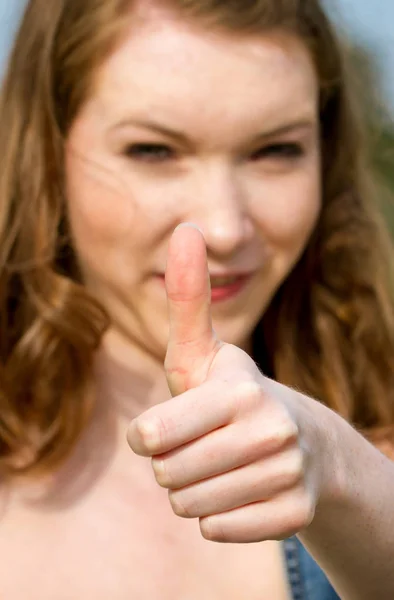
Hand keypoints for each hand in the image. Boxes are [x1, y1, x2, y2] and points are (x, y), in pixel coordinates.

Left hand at [127, 223, 330, 542]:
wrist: (301, 439)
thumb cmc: (231, 394)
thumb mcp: (203, 351)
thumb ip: (189, 296)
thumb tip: (186, 229)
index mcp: (240, 390)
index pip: (153, 436)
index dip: (150, 436)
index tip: (164, 426)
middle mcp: (270, 430)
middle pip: (169, 476)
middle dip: (173, 464)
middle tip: (202, 444)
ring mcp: (288, 473)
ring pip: (192, 507)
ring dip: (195, 491)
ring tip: (222, 465)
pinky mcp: (295, 512)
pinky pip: (221, 530)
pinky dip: (220, 517)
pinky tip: (242, 489)